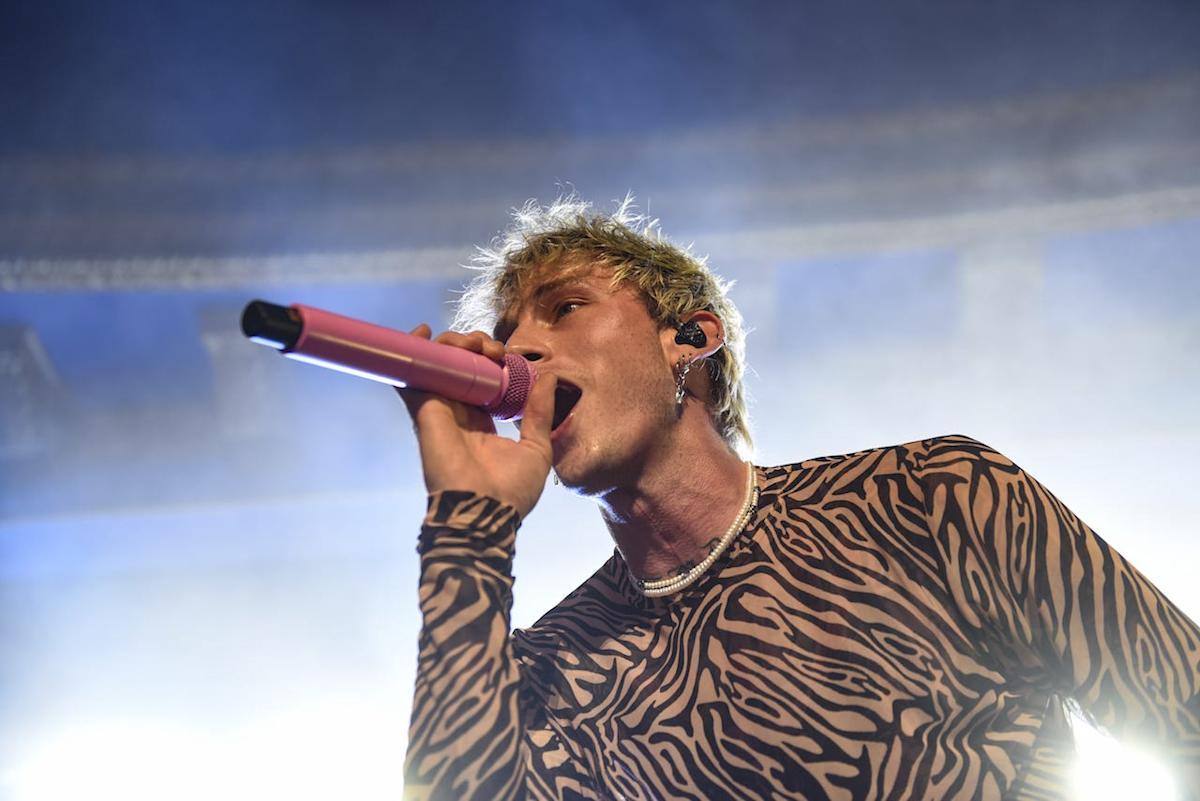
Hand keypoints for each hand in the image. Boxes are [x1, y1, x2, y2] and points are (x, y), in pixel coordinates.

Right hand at [396, 325, 555, 517]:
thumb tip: (549, 378)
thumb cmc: (512, 491)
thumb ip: (540, 412)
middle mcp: (456, 414)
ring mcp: (438, 410)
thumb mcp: (537, 447)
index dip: (489, 360)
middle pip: (457, 367)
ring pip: (436, 364)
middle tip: (494, 349)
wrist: (487, 511)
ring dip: (452, 344)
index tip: (506, 355)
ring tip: (475, 344)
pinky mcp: (424, 409)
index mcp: (480, 423)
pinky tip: (423, 334)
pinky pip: (410, 374)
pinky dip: (412, 351)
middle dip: (475, 347)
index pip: (479, 381)